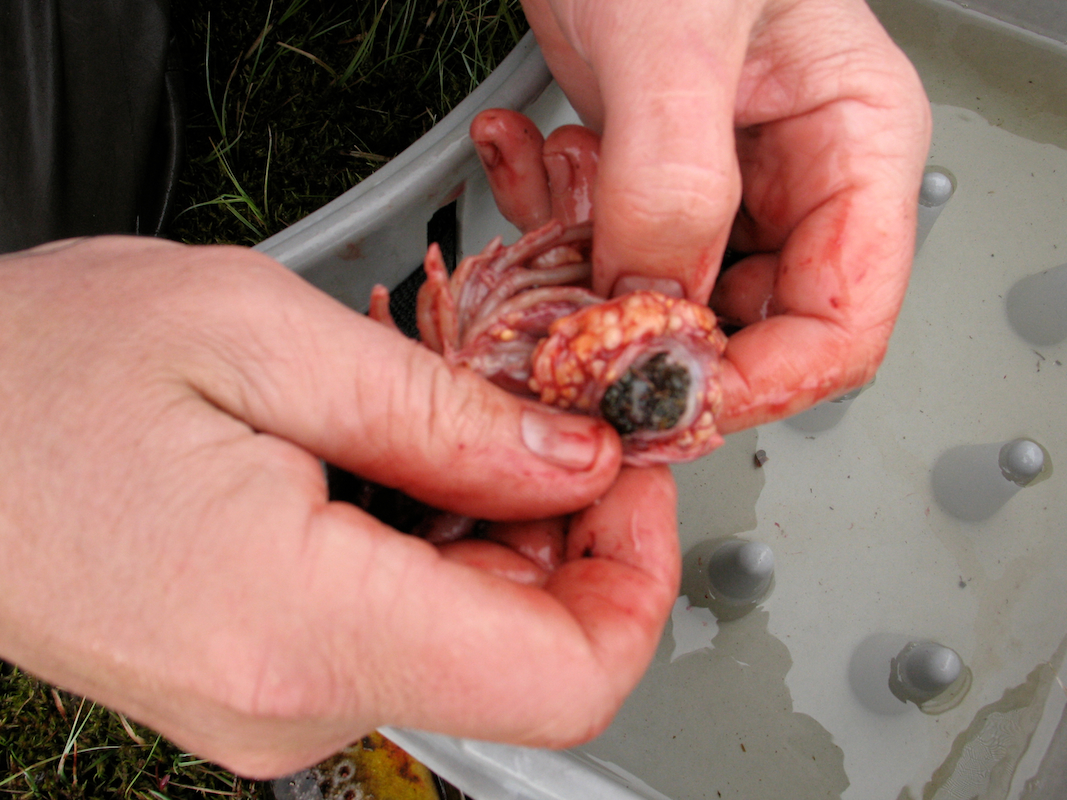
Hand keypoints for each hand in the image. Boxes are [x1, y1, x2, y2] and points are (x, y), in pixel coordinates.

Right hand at [0, 237, 679, 775]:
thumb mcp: (263, 337)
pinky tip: (383, 454)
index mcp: (302, 629)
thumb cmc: (40, 367)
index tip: (632, 473)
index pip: (564, 680)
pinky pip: (405, 623)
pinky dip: (433, 539)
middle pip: (529, 655)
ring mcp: (277, 701)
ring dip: (494, 523)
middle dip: (568, 527)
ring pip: (472, 635)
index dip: (637, 577)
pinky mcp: (264, 675)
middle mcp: (293, 701)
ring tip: (432, 416)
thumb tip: (575, 461)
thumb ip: (446, 419)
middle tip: (536, 408)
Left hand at [514, 0, 931, 427]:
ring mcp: (717, 181)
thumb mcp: (674, 39)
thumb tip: (656, 307)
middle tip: (575, 327)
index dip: (762, 385)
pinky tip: (526, 151)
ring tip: (552, 182)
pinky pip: (603, 246)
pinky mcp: (645, 176)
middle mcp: (794, 175)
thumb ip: (674, 185)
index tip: (669, 401)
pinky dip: (549, 223)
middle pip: (747, 329)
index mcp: (852, 143)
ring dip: (586, 272)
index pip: (843, 323)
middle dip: (652, 339)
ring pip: (662, 298)